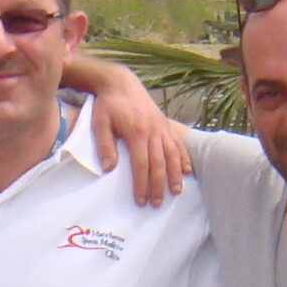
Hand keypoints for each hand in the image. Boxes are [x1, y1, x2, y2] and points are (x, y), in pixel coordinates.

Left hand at [86, 79, 189, 205]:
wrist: (121, 83)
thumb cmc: (108, 105)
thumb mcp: (99, 124)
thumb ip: (105, 146)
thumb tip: (109, 169)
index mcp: (137, 132)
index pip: (141, 164)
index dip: (142, 184)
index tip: (141, 200)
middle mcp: (153, 131)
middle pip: (160, 163)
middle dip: (159, 185)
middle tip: (157, 203)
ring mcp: (162, 127)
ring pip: (173, 154)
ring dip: (175, 175)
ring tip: (177, 192)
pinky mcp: (165, 124)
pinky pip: (178, 143)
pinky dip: (183, 157)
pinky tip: (186, 170)